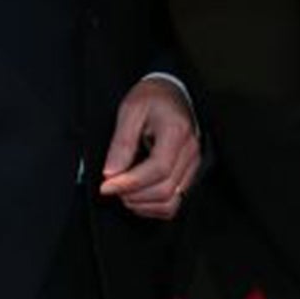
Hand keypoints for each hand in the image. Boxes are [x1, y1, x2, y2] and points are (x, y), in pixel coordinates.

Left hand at [97, 78, 201, 219]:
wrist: (170, 92)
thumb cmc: (151, 98)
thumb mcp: (130, 111)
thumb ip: (122, 143)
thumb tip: (112, 173)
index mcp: (177, 132)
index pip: (158, 169)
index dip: (130, 183)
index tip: (106, 185)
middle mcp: (190, 151)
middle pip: (165, 189)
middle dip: (133, 195)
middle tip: (111, 187)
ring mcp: (193, 164)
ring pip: (171, 201)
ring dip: (143, 204)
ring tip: (124, 192)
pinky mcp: (189, 174)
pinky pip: (175, 203)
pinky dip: (154, 207)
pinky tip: (138, 196)